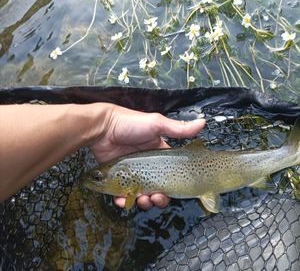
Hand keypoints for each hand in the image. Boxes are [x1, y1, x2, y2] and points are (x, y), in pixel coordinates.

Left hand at [90, 104, 204, 209]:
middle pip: (157, 188)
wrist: (102, 127)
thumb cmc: (130, 123)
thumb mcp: (156, 124)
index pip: (170, 175)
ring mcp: (132, 173)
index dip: (173, 187)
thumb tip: (203, 123)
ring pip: (141, 194)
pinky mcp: (118, 178)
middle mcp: (147, 166)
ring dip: (143, 202)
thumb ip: (178, 128)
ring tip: (141, 200)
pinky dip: (124, 201)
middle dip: (158, 198)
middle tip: (155, 198)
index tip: (172, 193)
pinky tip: (123, 201)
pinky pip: (123, 194)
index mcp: (159, 155)